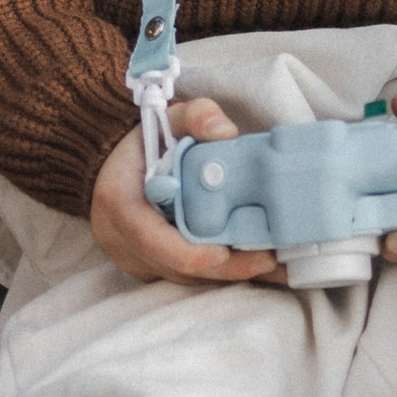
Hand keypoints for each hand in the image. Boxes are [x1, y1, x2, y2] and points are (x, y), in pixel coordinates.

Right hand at [90, 104, 285, 285]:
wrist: (118, 168)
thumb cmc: (146, 144)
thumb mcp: (168, 119)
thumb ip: (196, 116)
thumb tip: (226, 133)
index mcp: (120, 204)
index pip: (150, 239)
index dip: (188, 252)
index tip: (224, 252)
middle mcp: (123, 242)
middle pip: (177, 268)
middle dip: (226, 269)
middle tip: (271, 261)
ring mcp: (138, 261)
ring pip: (188, 279)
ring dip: (232, 275)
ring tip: (278, 267)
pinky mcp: (154, 270)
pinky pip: (190, 279)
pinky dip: (225, 274)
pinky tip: (262, 269)